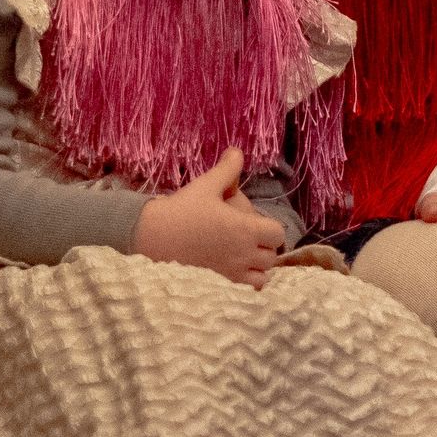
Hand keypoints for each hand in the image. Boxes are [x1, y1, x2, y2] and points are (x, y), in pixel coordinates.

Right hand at [135, 147, 284, 286]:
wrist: (157, 234)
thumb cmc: (184, 208)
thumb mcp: (207, 184)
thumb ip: (227, 169)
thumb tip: (238, 151)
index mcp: (244, 229)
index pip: (278, 234)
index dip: (272, 227)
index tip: (258, 221)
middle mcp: (243, 252)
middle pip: (273, 255)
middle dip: (266, 244)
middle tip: (251, 234)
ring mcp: (232, 268)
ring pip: (264, 273)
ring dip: (261, 263)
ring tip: (247, 251)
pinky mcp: (220, 277)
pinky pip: (248, 286)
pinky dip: (250, 279)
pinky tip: (239, 267)